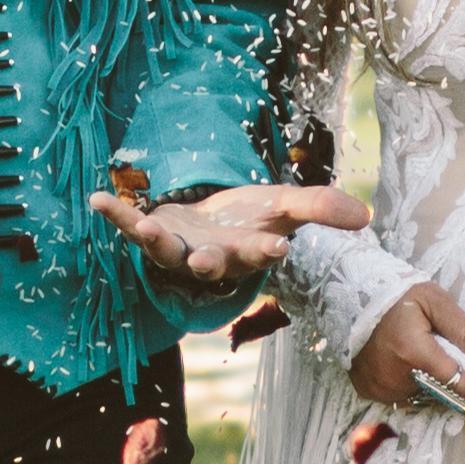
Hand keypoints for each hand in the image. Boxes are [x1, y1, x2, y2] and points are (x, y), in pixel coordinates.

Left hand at [97, 178, 362, 288]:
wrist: (211, 219)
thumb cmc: (251, 216)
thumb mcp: (286, 205)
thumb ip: (322, 207)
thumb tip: (366, 217)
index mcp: (247, 251)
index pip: (261, 254)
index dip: (268, 251)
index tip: (281, 247)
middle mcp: (211, 256)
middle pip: (212, 264)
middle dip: (210, 262)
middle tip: (205, 261)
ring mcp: (178, 250)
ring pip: (166, 253)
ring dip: (155, 242)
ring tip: (146, 227)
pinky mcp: (151, 234)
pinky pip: (129, 227)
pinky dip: (115, 215)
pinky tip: (98, 199)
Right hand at [348, 277, 464, 411]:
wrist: (353, 297)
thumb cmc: (399, 296)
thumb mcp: (438, 303)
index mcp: (413, 352)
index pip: (457, 383)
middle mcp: (395, 378)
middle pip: (443, 393)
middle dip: (457, 383)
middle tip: (460, 363)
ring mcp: (380, 389)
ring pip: (424, 398)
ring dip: (435, 385)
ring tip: (428, 357)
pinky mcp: (370, 392)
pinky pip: (404, 397)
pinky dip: (413, 385)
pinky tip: (408, 364)